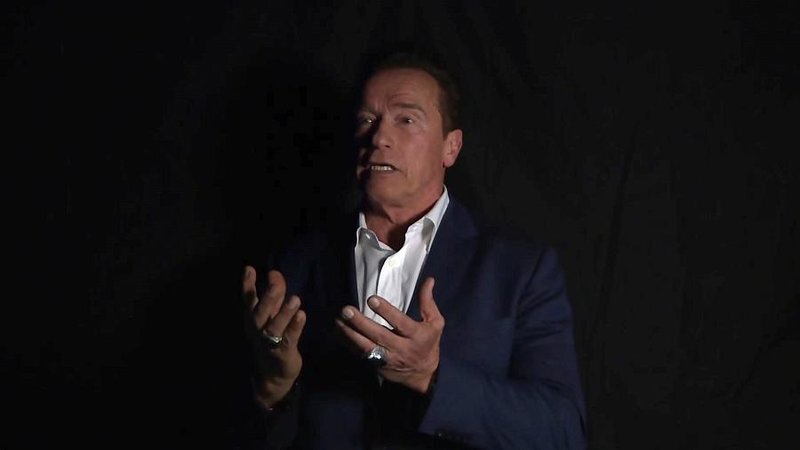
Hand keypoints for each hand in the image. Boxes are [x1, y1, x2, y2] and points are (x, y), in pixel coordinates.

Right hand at [242, 266, 305, 406]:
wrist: (273, 376)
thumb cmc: (273, 340)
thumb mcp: (272, 316)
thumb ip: (275, 296)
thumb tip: (275, 273)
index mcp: (253, 320)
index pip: (248, 301)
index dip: (247, 285)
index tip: (250, 269)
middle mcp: (257, 331)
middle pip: (260, 312)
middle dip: (268, 296)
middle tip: (275, 279)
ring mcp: (269, 343)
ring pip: (274, 327)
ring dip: (284, 312)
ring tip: (295, 299)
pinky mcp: (283, 353)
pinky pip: (289, 339)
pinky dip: (295, 327)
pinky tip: (302, 315)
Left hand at [335, 277, 443, 393]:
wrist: (424, 375)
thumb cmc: (428, 343)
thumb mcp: (435, 323)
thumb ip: (428, 302)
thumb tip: (428, 280)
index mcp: (416, 336)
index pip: (400, 323)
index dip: (386, 311)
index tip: (371, 299)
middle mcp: (401, 349)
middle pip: (379, 335)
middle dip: (361, 323)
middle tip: (347, 310)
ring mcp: (388, 359)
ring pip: (367, 347)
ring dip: (350, 334)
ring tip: (339, 320)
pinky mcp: (378, 366)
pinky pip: (360, 355)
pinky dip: (348, 344)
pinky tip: (338, 332)